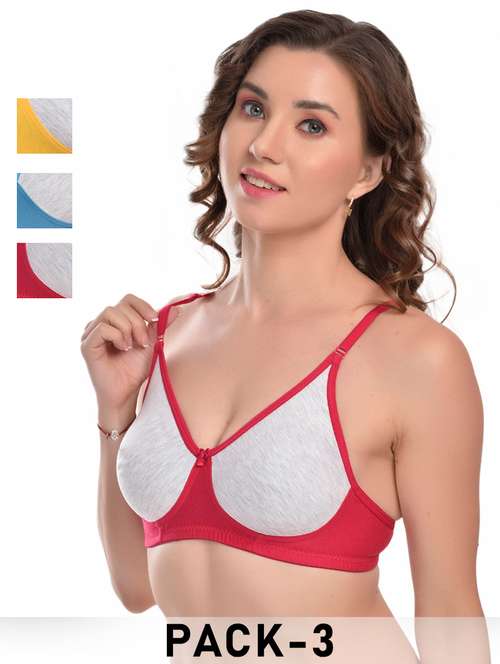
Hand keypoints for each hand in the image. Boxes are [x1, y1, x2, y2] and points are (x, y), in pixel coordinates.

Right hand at [80, 293, 158, 410]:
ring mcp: (91, 334)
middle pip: (120, 305)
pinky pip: (103, 328)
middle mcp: (100, 324)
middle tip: (144, 342)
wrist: (127, 393)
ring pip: (110, 312)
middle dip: (137, 323)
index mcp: (114, 321)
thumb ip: (160, 325)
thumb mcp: (152, 343)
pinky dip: (117, 337)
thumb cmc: (135, 370)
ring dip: (127, 329)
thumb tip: (176, 309)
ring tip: (132, 346)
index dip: (142, 306)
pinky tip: (123, 349)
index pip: (127, 300)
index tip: (154, 319)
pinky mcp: (86, 345)